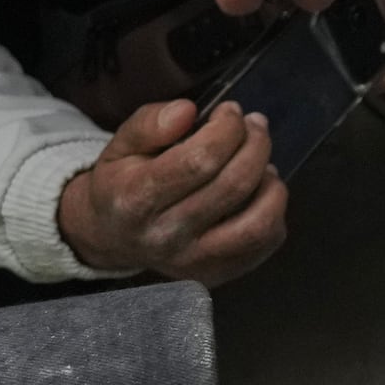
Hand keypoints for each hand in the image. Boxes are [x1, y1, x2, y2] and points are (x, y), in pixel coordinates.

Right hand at [58, 98, 287, 283]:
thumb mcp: (120, 145)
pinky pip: (264, 242)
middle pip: (234, 185)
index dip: (227, 128)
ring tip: (263, 162)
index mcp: (136, 199)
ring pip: (257, 223)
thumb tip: (187, 111)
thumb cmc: (122, 183)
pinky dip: (274, 210)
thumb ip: (149, 123)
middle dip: (256, 144)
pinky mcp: (215, 273)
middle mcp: (165, 237)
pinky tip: (260, 191)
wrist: (110, 236)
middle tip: (255, 124)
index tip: (230, 110)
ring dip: (272, 184)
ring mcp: (192, 261)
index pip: (199, 160)